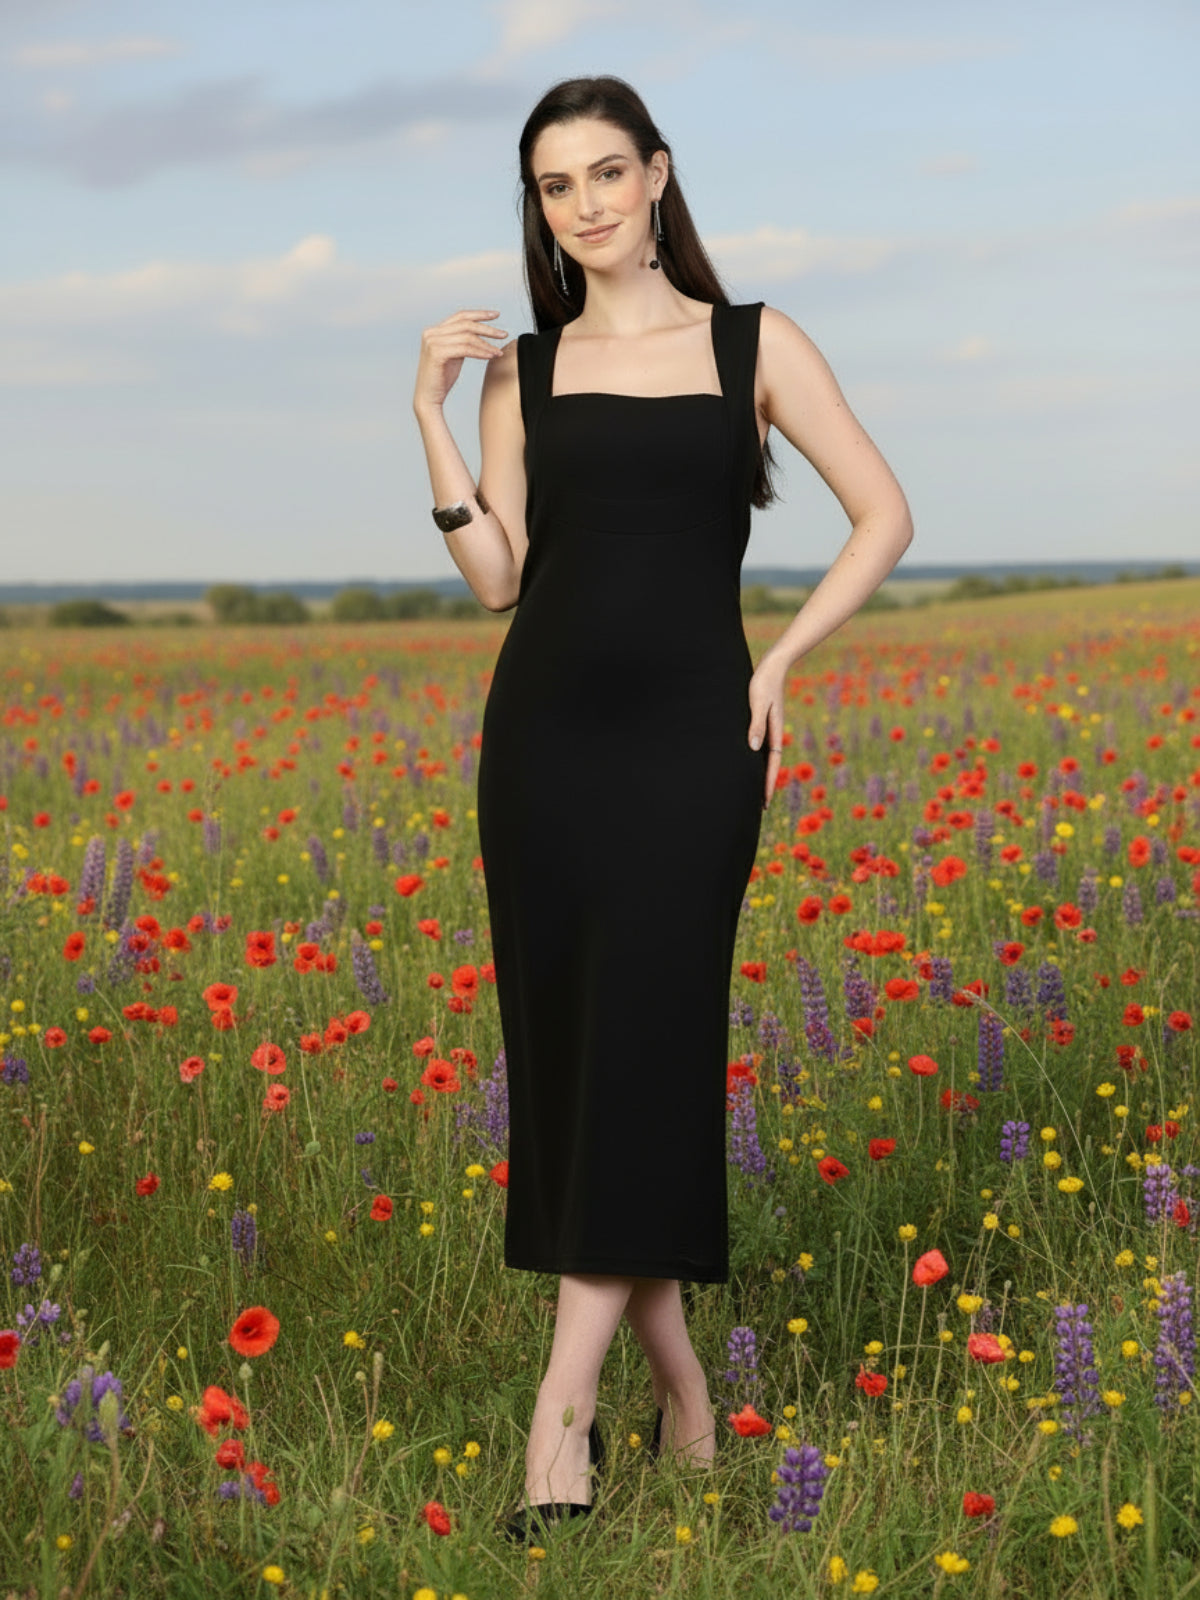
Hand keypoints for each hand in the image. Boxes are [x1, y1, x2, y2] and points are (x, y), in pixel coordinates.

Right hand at [414, 309, 508, 413]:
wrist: (428, 398)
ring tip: (498, 351)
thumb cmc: (441, 379)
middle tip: (503, 334)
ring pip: (467, 337)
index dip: (479, 314)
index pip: (460, 316)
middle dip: (487, 328)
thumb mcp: (453, 355)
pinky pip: (465, 349)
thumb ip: (461, 342)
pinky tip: (491, 356)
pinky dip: (480, 352)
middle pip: (465, 324)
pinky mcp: (437, 353)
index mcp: (434, 331)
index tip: (496, 315)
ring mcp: (432, 342)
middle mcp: (431, 333)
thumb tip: (479, 335)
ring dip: (486, 344)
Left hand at [748, 655, 787, 807]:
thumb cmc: (762, 683)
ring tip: (755, 790)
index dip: (768, 783)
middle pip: (770, 765)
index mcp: (775, 732)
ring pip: (765, 757)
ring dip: (761, 774)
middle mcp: (774, 733)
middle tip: (760, 806)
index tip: (764, 801)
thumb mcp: (758, 703)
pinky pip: (761, 747)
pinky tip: (750, 764)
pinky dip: (757, 759)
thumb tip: (753, 748)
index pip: (772, 764)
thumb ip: (756, 725)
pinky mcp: (763, 722)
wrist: (772, 666)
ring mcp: (769, 729)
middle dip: (766, 785)